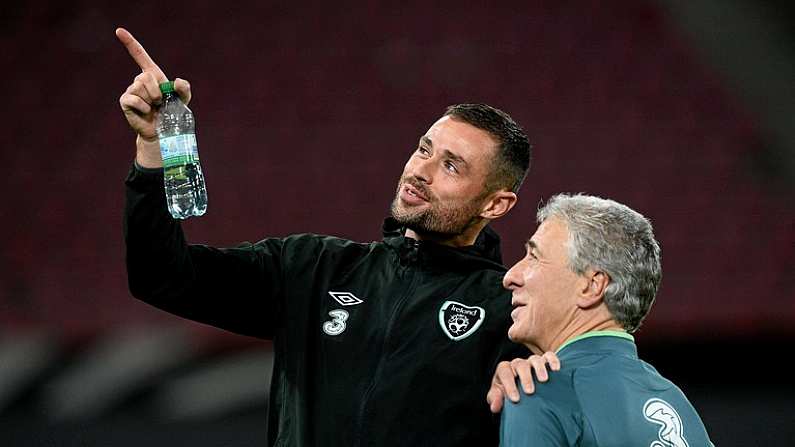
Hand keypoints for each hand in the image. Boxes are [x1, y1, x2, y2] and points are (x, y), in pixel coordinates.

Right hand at [115, 27, 190, 166]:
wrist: (164, 132)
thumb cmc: (172, 114)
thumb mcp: (183, 100)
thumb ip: (184, 88)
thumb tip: (176, 81)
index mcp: (152, 76)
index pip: (139, 55)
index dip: (130, 43)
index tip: (118, 30)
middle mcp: (139, 81)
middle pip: (145, 76)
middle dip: (156, 90)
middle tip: (160, 102)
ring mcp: (131, 91)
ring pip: (139, 87)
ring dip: (151, 100)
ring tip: (154, 108)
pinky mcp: (125, 102)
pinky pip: (134, 99)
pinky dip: (143, 106)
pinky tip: (146, 112)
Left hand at [486, 351, 560, 413]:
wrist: (523, 393)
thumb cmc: (510, 395)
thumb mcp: (501, 397)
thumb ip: (496, 399)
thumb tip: (494, 406)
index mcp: (505, 370)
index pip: (504, 371)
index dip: (508, 384)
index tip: (515, 399)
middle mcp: (518, 364)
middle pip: (520, 365)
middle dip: (525, 378)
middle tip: (529, 392)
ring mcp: (532, 362)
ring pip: (535, 360)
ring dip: (539, 369)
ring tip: (544, 380)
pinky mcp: (545, 361)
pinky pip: (549, 356)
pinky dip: (553, 361)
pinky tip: (556, 369)